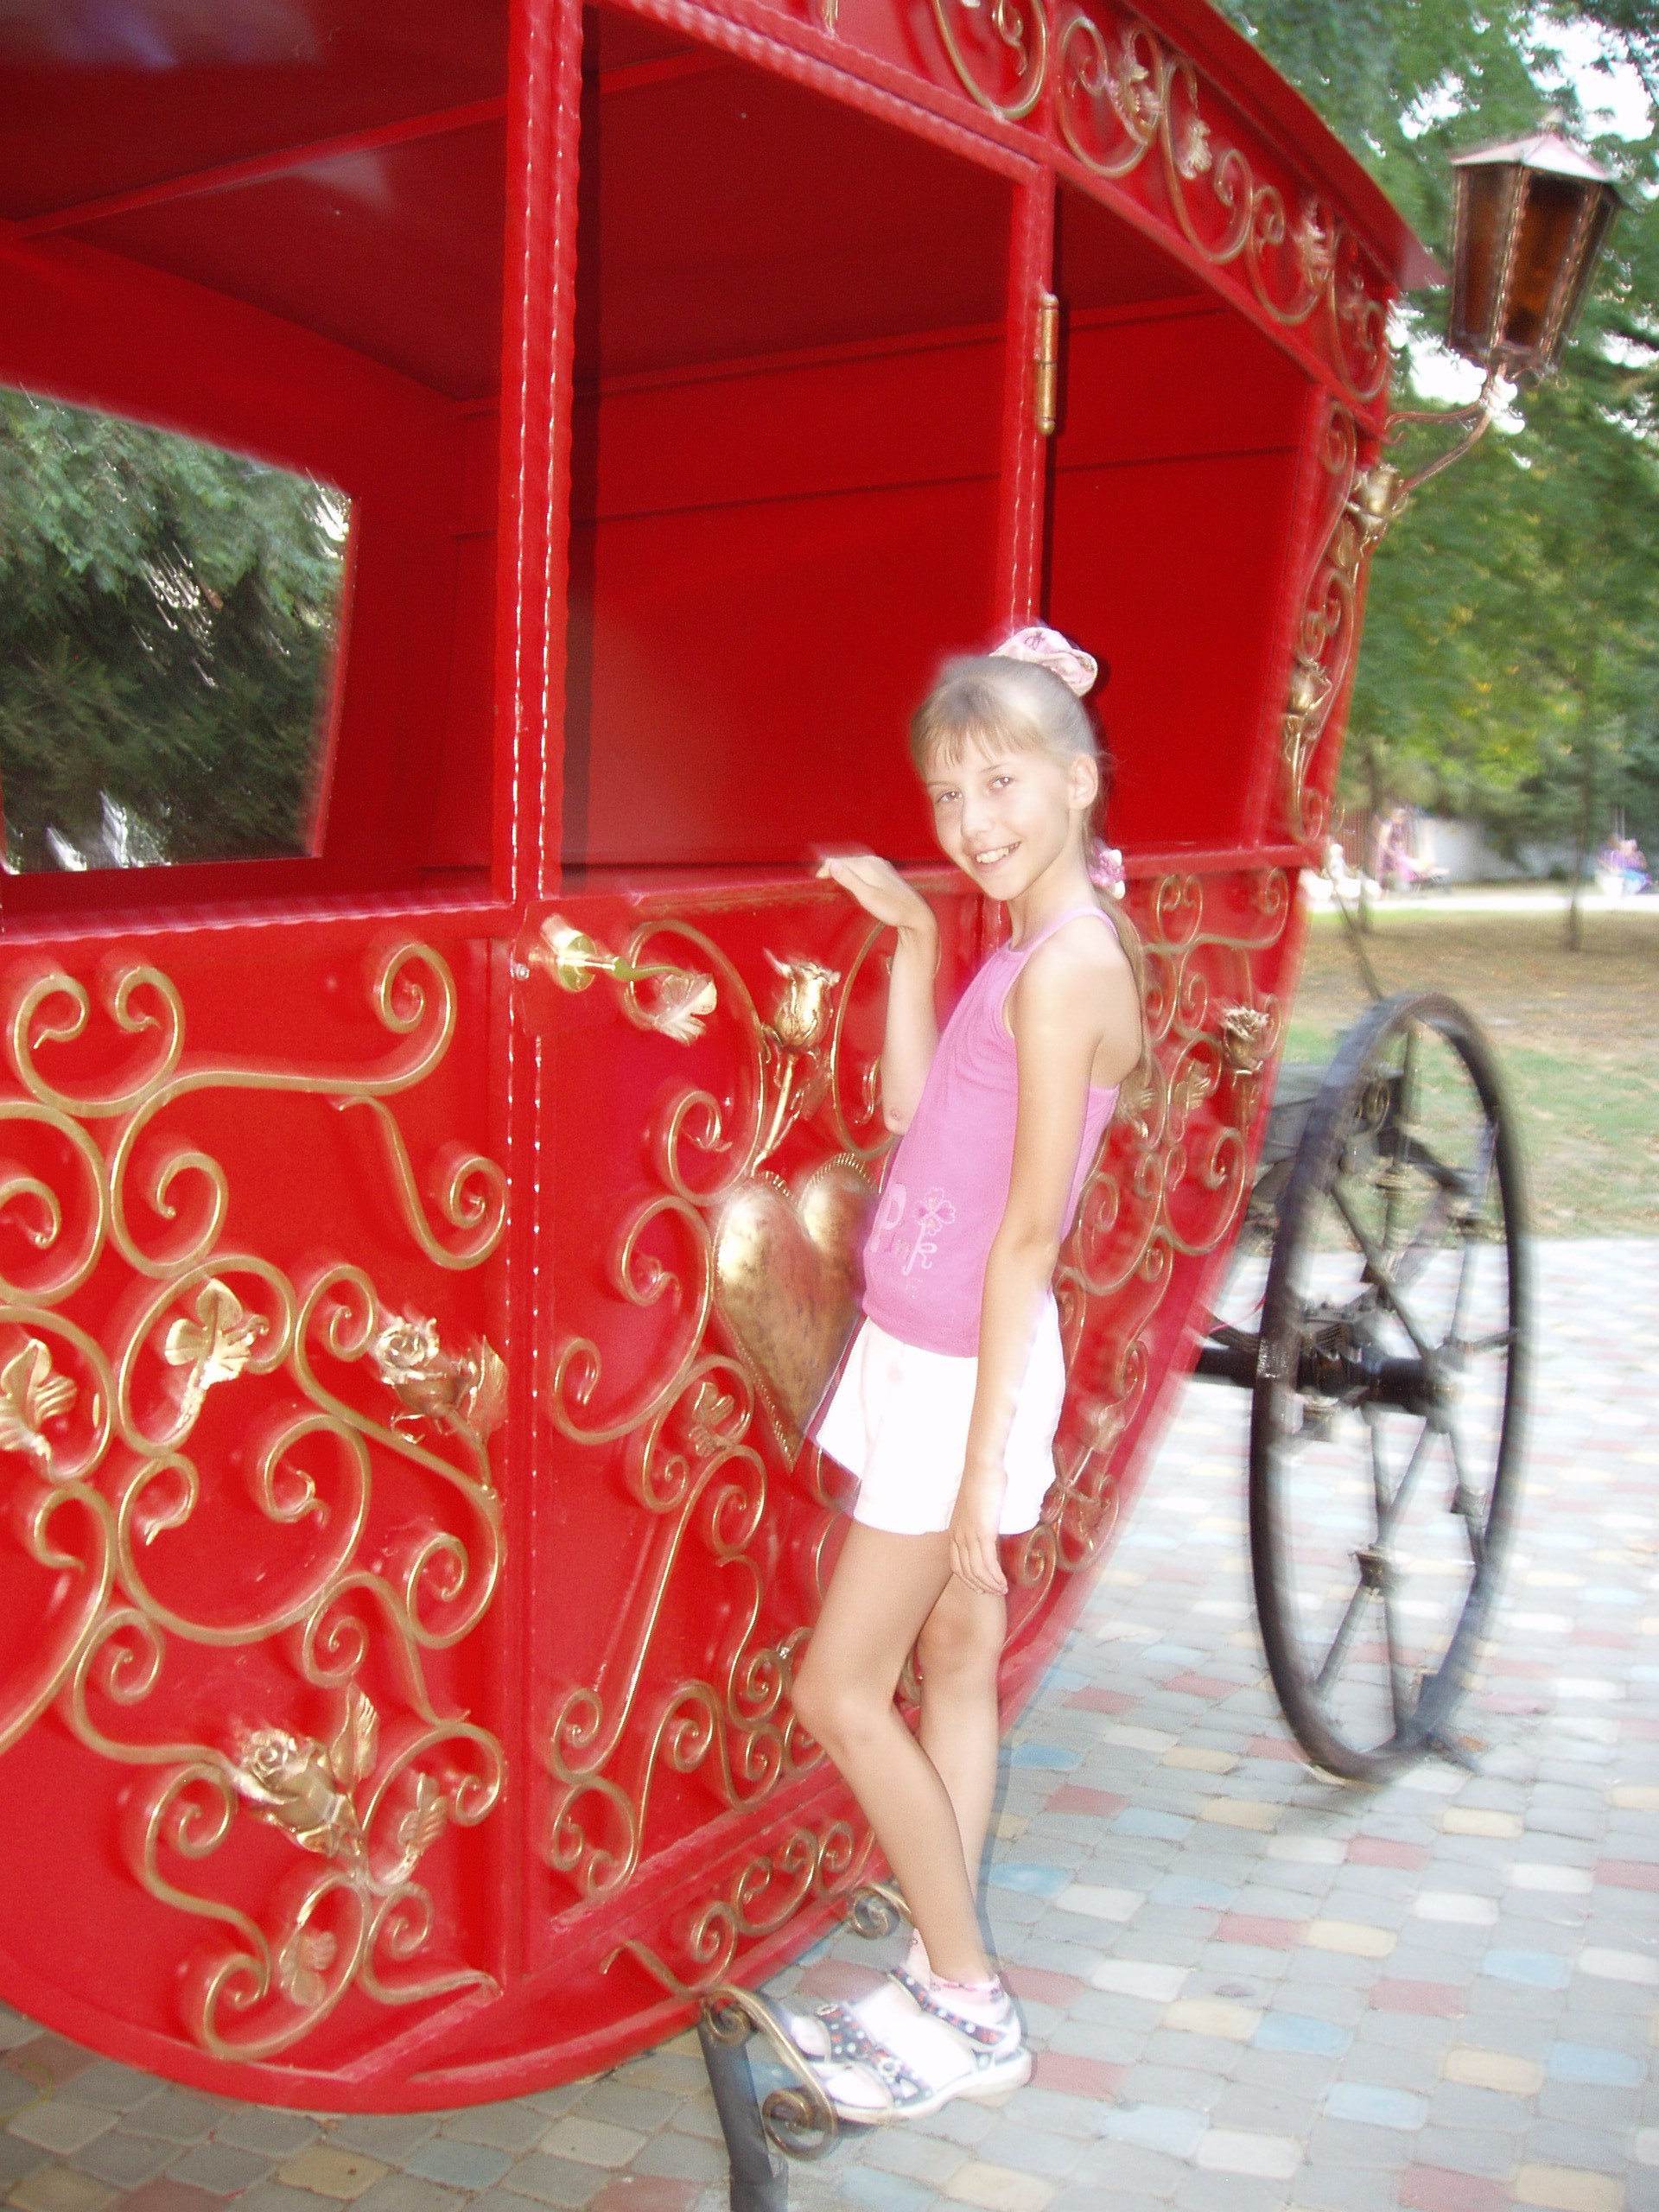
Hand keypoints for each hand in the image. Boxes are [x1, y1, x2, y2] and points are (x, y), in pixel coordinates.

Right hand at [816, 851, 936, 938]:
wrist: (916, 914)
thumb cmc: (893, 909)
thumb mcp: (867, 897)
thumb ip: (849, 880)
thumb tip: (832, 865)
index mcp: (867, 865)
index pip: (839, 861)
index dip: (825, 869)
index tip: (816, 880)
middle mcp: (874, 861)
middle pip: (846, 860)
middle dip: (832, 867)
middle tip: (819, 878)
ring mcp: (881, 865)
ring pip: (855, 862)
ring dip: (842, 868)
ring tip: (831, 877)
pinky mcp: (885, 872)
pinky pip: (863, 866)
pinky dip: (853, 870)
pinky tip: (852, 878)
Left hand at [948, 1465, 1007, 1594]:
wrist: (983, 1465)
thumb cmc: (983, 1479)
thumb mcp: (976, 1505)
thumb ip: (979, 1519)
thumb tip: (990, 1527)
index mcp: (954, 1530)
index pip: (956, 1564)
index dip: (968, 1579)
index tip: (981, 1585)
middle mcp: (958, 1535)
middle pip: (965, 1571)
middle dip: (979, 1586)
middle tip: (994, 1592)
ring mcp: (969, 1535)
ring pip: (977, 1571)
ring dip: (990, 1585)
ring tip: (1002, 1591)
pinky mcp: (983, 1533)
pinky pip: (987, 1564)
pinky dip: (995, 1578)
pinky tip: (1004, 1583)